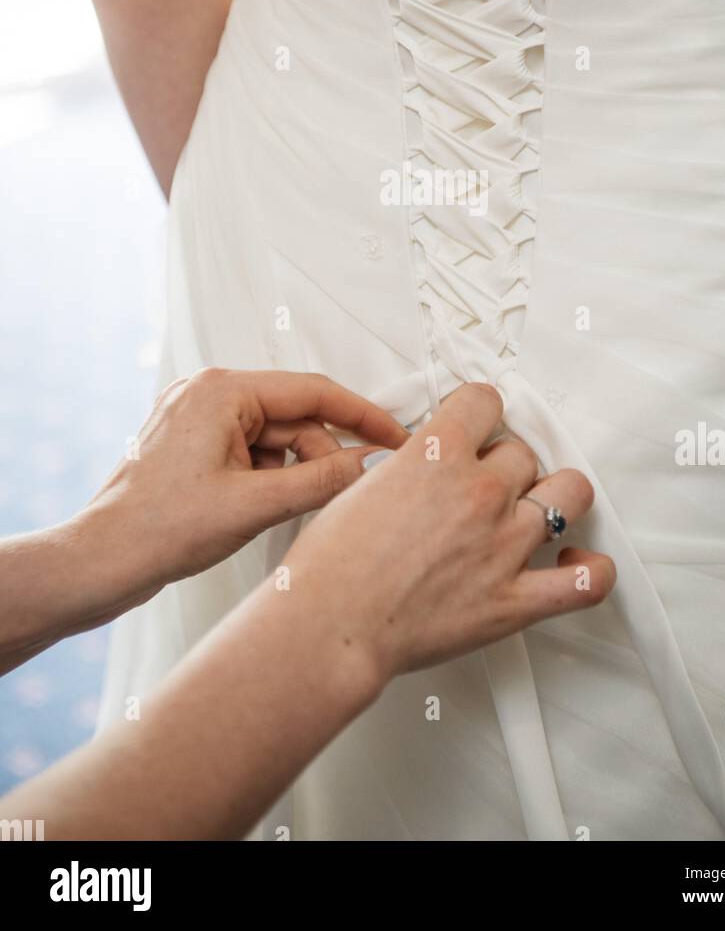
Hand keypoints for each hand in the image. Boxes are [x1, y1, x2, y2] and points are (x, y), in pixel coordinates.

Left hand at [81, 368, 407, 609]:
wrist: (100, 562)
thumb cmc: (159, 529)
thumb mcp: (255, 505)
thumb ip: (322, 480)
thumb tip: (371, 463)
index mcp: (220, 390)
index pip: (313, 392)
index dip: (362, 417)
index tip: (396, 437)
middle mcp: (206, 392)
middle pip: (294, 417)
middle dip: (320, 457)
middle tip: (339, 496)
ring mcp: (196, 416)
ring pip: (274, 437)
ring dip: (290, 472)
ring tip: (277, 511)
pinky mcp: (191, 443)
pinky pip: (250, 449)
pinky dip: (267, 477)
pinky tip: (260, 508)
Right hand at [285, 382, 615, 687]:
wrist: (329, 624)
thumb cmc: (331, 563)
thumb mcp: (361, 482)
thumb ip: (409, 464)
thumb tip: (424, 461)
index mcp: (438, 454)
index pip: (486, 401)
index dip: (478, 414)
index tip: (475, 427)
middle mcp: (480, 492)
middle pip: (523, 452)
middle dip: (505, 466)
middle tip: (484, 486)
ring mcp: (505, 545)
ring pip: (569, 493)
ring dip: (554, 497)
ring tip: (537, 509)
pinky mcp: (515, 601)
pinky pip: (585, 582)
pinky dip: (590, 570)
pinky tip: (574, 562)